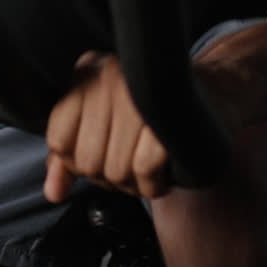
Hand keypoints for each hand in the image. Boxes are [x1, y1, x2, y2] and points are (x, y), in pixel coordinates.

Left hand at [44, 50, 170, 203]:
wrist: (213, 93)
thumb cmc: (148, 113)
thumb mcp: (101, 123)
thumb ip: (69, 156)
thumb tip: (53, 193)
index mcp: (88, 73)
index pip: (59, 140)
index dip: (76, 162)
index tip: (100, 154)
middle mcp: (109, 77)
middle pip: (87, 161)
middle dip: (109, 175)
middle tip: (129, 162)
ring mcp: (138, 94)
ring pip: (115, 171)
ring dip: (133, 183)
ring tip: (145, 164)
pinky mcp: (166, 116)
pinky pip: (144, 172)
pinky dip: (154, 184)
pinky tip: (161, 171)